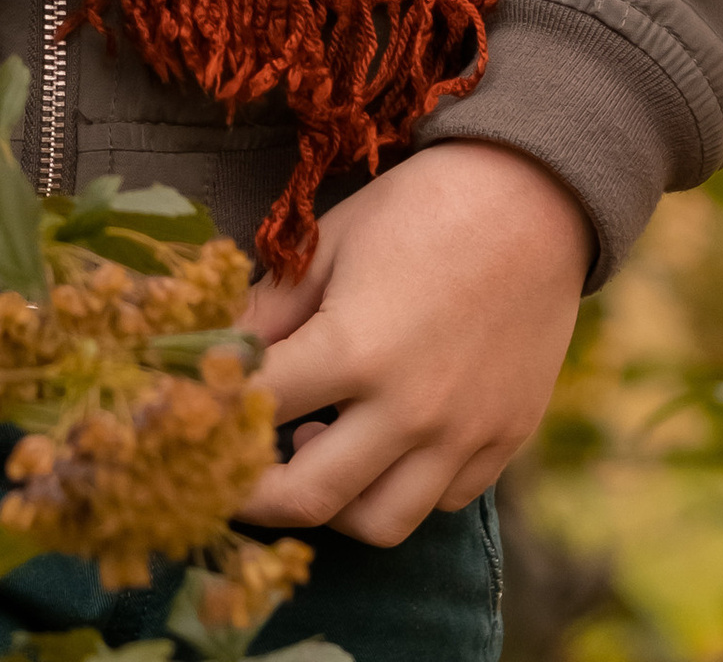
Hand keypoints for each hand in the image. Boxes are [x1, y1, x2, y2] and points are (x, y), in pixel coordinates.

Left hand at [240, 144, 590, 543]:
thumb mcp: (330, 242)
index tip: (189, 423)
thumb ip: (269, 308)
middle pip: (308, 499)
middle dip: (254, 495)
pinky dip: (402, 487)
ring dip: (334, 504)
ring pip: (379, 523)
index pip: (258, 412)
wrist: (533, 199)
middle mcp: (408, 408)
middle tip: (232, 475)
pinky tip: (385, 439)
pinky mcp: (502, 441)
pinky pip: (441, 502)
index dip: (211, 419)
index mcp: (354, 349)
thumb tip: (214, 352)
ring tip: (318, 448)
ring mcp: (461, 434)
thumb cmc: (419, 208)